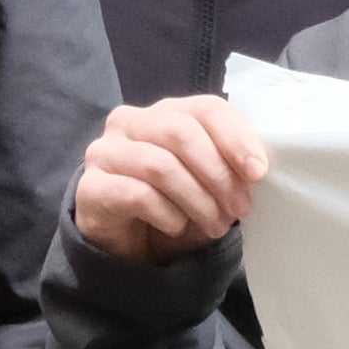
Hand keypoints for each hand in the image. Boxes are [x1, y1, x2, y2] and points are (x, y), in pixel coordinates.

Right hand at [74, 95, 272, 266]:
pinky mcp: (90, 187)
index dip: (236, 137)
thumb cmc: (173, 203)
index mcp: (164, 112)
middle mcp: (129, 122)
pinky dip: (167, 214)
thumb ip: (227, 163)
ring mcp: (104, 152)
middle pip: (181, 132)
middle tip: (238, 209)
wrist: (127, 241)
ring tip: (215, 226)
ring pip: (161, 166)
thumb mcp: (207, 179)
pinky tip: (176, 226)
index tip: (258, 172)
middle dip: (218, 174)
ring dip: (198, 200)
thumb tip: (256, 167)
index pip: (206, 107)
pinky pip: (137, 195)